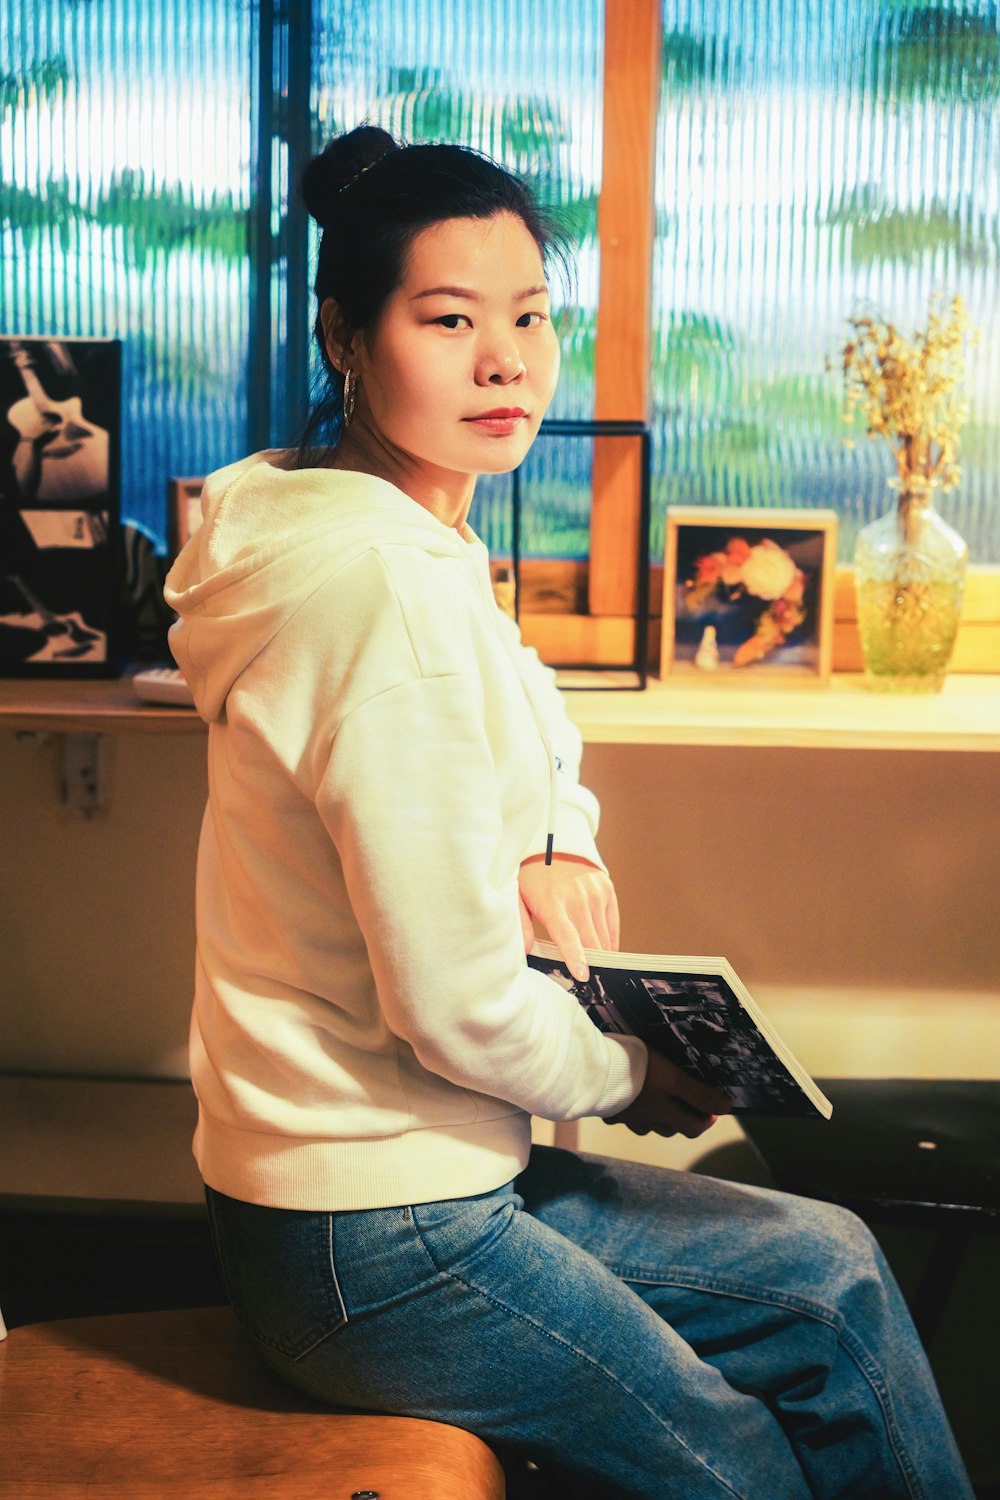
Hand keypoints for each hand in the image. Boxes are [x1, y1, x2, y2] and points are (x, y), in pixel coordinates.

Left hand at [518, 854, 619, 981]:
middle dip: (592, 963)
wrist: (552, 842)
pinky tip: (604, 950)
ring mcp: (595, 892)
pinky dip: (610, 940)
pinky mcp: (607, 889)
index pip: (567, 936)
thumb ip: (520, 924)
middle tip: (587, 978)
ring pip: (604, 936)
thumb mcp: (516, 896)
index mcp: (552, 902)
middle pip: (590, 941)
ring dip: (600, 954)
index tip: (583, 976)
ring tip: (594, 966)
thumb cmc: (531, 875)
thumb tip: (525, 950)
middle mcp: (577, 897)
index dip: (576, 958)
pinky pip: (613, 924)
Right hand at [605, 1049, 731, 1139]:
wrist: (594, 1069)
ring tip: (661, 1096)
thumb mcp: (674, 1078)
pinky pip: (625, 1115)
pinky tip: (630, 1097)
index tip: (714, 1106)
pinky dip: (633, 1110)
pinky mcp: (609, 1109)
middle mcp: (647, 1121)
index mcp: (665, 1115)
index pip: (694, 1128)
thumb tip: (726, 1107)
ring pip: (648, 1124)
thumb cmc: (636, 1071)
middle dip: (684, 1116)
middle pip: (671, 1128)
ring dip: (658, 1115)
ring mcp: (626, 1117)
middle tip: (689, 1097)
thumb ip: (699, 1093)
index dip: (708, 1118)